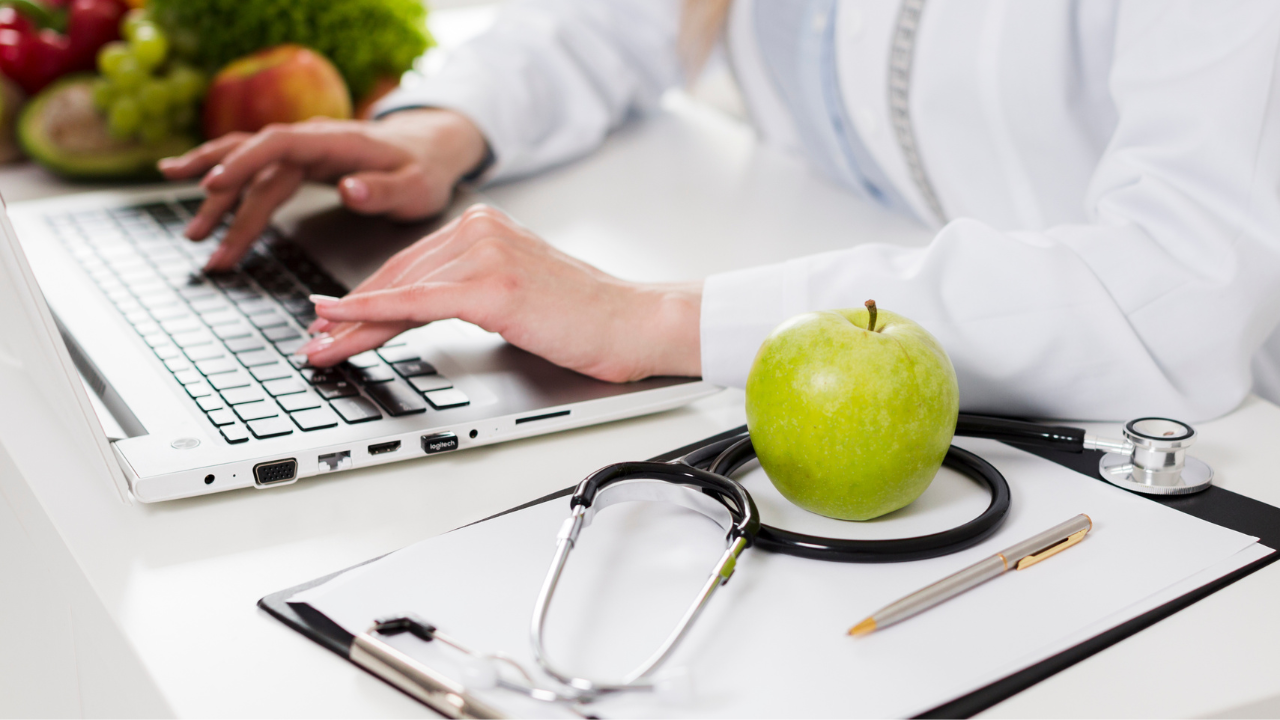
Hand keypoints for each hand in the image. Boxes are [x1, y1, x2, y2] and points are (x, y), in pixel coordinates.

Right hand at [157, 109, 488, 271]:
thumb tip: (348, 190)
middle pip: (255, 164)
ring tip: (191, 232)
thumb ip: (383, 190)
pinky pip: (256, 169)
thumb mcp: (416, 186)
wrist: (430, 147)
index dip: (243, 162)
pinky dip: (224, 176)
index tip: (213, 185)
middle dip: (224, 202)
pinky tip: (193, 185)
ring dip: (216, 196)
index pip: (278, 144)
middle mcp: (311, 140)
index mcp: (335, 141)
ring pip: (248, 166)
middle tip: (200, 240)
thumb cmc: (423, 169)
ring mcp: (302, 150)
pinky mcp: (299, 161)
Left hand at [298, 205, 703, 382]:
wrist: (635, 322)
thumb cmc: (587, 316)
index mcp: (485, 224)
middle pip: (396, 277)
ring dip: (352, 324)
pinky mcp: (491, 286)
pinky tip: (344, 323)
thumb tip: (422, 310)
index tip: (333, 317)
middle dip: (349, 313)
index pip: (409, 264)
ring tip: (321, 348)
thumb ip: (472, 287)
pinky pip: (417, 303)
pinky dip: (373, 315)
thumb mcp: (518, 289)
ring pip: (399, 292)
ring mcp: (485, 254)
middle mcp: (480, 229)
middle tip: (314, 339)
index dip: (365, 295)